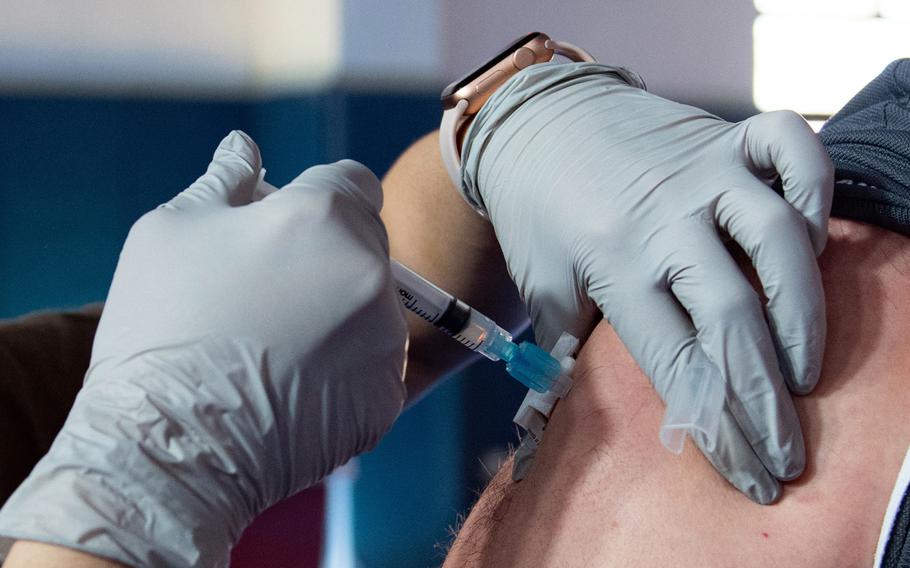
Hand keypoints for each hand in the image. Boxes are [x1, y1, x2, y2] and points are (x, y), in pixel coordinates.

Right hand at [0, 131, 406, 565]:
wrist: (168, 446)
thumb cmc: (161, 327)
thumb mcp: (172, 231)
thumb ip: (224, 180)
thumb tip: (244, 144)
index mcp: (324, 215)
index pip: (354, 182)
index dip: (322, 198)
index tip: (291, 226)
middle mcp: (371, 271)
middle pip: (368, 243)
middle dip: (329, 253)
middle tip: (270, 293)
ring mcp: (385, 338)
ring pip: (373, 306)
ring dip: (339, 313)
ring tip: (275, 347)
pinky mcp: (386, 396)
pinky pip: (373, 367)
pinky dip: (345, 371)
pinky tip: (293, 387)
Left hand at [461, 63, 832, 503]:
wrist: (538, 122)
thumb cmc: (541, 218)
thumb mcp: (543, 289)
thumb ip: (567, 351)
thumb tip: (560, 427)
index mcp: (613, 263)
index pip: (675, 360)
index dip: (717, 427)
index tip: (751, 477)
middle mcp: (664, 219)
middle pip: (731, 314)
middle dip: (766, 398)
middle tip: (789, 454)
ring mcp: (702, 172)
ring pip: (776, 237)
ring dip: (802, 310)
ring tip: (805, 372)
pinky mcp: (726, 136)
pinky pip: (790, 147)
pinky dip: (815, 186)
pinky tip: (818, 240)